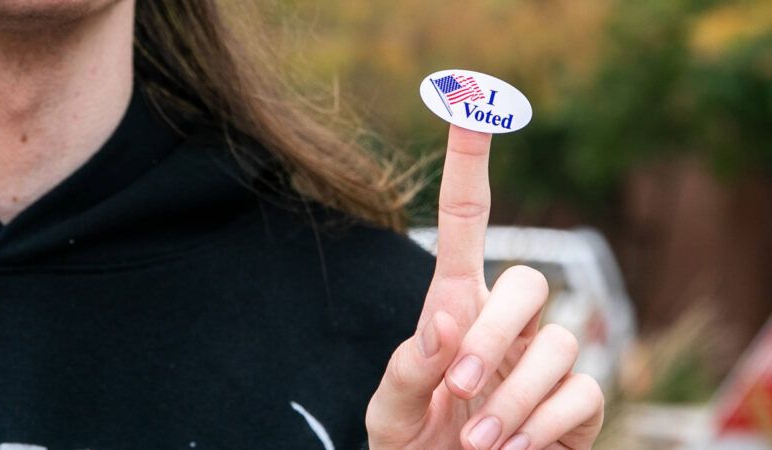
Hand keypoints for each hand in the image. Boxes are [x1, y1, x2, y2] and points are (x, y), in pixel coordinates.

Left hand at [365, 125, 603, 449]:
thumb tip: (445, 321)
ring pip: (563, 340)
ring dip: (514, 396)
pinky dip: (545, 424)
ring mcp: (546, 360)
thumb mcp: (389, 409)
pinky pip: (584, 393)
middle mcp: (508, 323)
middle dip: (496, 332)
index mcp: (456, 305)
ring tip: (475, 441)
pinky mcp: (576, 404)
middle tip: (459, 385)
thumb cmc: (413, 440)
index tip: (470, 105)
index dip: (469, 165)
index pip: (467, 221)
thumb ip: (409, 367)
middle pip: (530, 281)